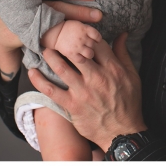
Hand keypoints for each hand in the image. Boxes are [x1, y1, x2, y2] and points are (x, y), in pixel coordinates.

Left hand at [27, 32, 145, 150]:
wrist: (122, 133)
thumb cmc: (128, 104)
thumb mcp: (132, 76)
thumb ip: (123, 54)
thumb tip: (122, 34)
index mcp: (112, 69)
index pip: (96, 44)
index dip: (86, 35)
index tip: (78, 32)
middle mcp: (97, 78)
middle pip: (77, 52)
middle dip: (65, 42)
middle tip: (56, 36)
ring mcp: (83, 92)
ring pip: (62, 68)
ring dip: (51, 56)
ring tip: (45, 50)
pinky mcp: (72, 106)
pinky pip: (51, 90)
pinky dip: (39, 80)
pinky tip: (32, 72)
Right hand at [55, 20, 102, 62]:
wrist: (54, 33)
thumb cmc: (67, 27)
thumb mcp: (79, 22)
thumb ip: (89, 22)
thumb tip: (100, 15)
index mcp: (84, 29)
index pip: (97, 36)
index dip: (97, 39)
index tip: (95, 40)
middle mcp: (82, 38)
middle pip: (94, 45)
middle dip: (92, 46)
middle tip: (88, 45)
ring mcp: (77, 47)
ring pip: (90, 54)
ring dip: (89, 54)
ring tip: (85, 52)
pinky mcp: (72, 54)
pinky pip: (82, 60)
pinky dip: (82, 59)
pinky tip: (80, 56)